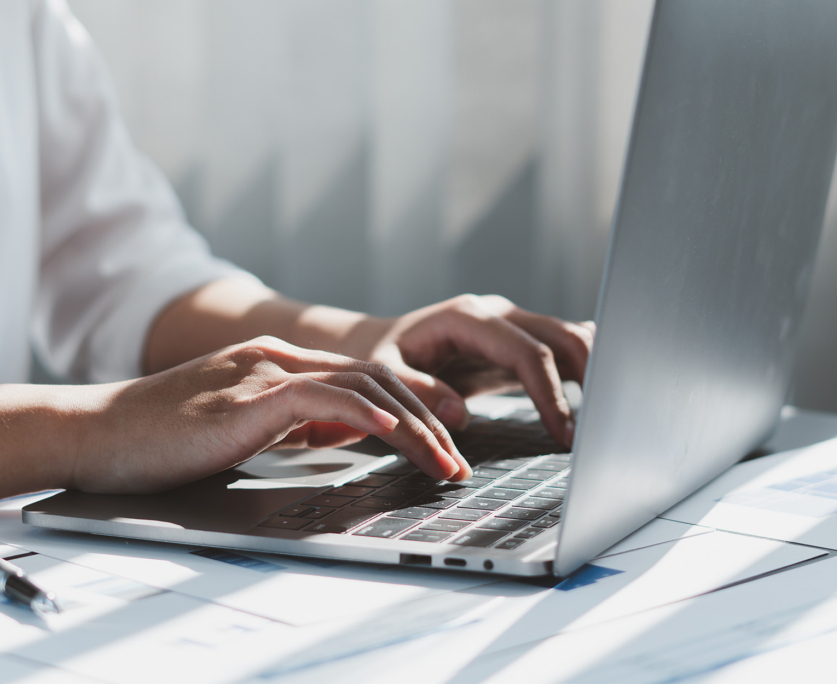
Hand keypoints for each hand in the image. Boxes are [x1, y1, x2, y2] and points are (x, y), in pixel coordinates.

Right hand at [74, 336, 469, 493]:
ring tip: (443, 463)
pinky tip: (396, 436)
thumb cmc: (165, 436)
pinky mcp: (250, 393)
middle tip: (457, 459)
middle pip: (377, 380)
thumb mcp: (246, 424)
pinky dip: (367, 415)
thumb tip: (339, 432)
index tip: (444, 440)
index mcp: (282, 364)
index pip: (366, 379)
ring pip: (363, 387)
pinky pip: (324, 396)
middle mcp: (281, 358)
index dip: (413, 407)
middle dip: (428, 421)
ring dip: (412, 428)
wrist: (99, 430)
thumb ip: (294, 420)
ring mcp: (267, 370)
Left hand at [354, 295, 594, 446]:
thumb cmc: (385, 357)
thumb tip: (457, 413)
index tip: (564, 432)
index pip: (526, 351)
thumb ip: (418, 390)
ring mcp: (512, 323)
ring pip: (570, 336)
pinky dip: (583, 367)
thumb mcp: (385, 372)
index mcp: (468, 317)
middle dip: (589, 377)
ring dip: (593, 370)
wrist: (387, 343)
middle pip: (561, 336)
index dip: (549, 393)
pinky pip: (562, 347)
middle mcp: (497, 313)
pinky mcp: (520, 340)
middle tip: (601, 426)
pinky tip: (598, 395)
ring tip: (604, 416)